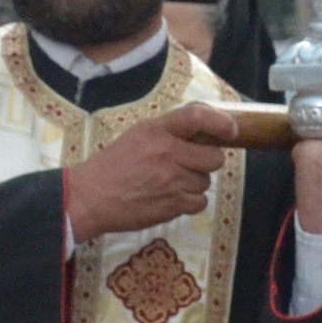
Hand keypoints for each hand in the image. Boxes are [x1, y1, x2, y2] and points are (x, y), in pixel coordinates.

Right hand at [62, 100, 244, 241]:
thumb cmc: (112, 166)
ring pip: (206, 182)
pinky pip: (199, 203)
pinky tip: (171, 198)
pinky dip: (190, 203)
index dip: (221, 122)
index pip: (197, 117)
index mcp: (156, 131)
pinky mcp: (171, 206)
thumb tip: (204, 130)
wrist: (90, 198)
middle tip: (190, 164)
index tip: (232, 130)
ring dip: (194, 184)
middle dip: (207, 162)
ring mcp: (171, 181)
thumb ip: (168, 131)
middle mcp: (166, 153)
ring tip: (171, 184)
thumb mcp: (137, 136)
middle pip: (214, 158)